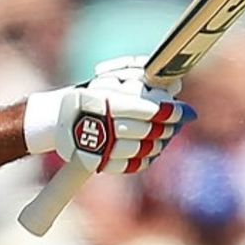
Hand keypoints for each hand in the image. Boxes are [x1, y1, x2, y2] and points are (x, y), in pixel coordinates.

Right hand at [24, 56, 194, 175]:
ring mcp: (100, 147)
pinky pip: (130, 165)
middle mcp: (103, 125)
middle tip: (180, 121)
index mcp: (106, 101)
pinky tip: (153, 150)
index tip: (186, 111)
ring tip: (167, 135)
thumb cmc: (90, 95)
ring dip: (160, 143)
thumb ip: (142, 79)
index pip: (149, 109)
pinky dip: (146, 159)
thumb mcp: (112, 79)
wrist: (57, 119)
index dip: (172, 112)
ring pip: (142, 149)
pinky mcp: (98, 163)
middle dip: (169, 126)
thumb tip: (174, 87)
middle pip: (148, 130)